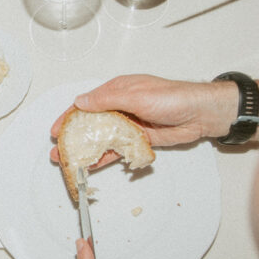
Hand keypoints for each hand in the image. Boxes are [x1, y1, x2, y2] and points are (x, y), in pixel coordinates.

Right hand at [49, 75, 233, 163]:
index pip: (86, 105)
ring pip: (102, 140)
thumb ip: (108, 99)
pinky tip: (94, 166)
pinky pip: (118, 150)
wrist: (201, 114)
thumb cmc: (173, 97)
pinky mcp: (139, 140)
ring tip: (72, 164)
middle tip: (59, 153)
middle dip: (74, 138)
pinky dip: (106, 158)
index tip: (56, 131)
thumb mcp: (137, 95)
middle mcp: (120, 107)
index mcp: (117, 91)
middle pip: (91, 124)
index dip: (69, 118)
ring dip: (87, 151)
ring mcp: (129, 125)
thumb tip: (81, 101)